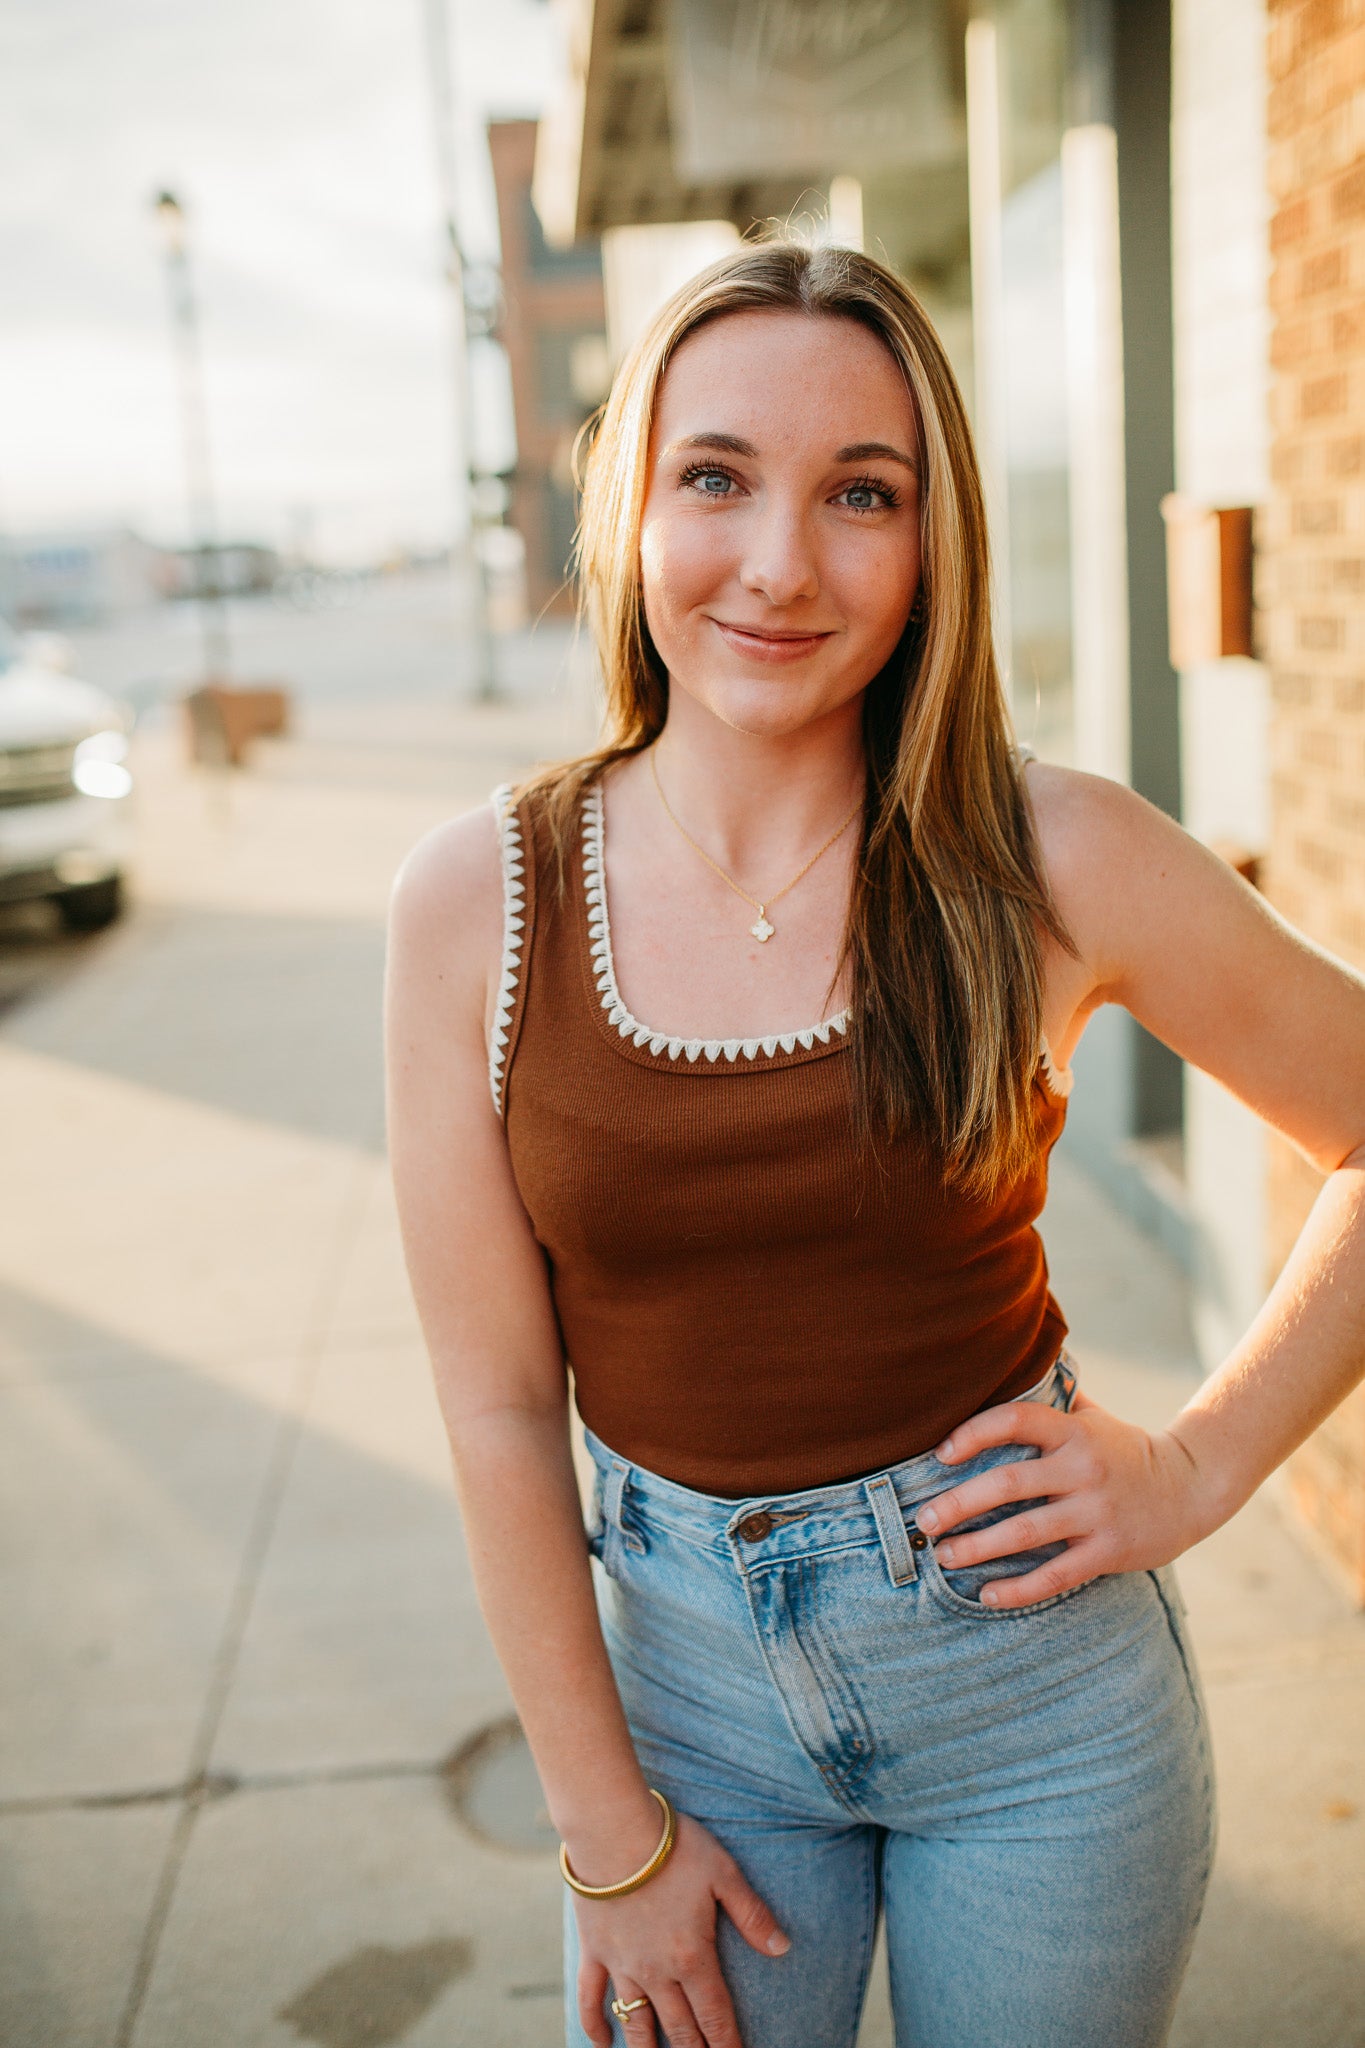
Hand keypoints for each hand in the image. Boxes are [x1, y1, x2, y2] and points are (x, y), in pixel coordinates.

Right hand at [573, 1809, 788, 2047]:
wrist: (613, 1830)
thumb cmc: (672, 1847)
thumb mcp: (723, 1873)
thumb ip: (752, 1914)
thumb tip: (783, 1948)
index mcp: (692, 1956)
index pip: (716, 2016)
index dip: (727, 2046)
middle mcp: (657, 1971)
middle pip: (680, 2029)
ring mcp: (622, 1965)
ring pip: (637, 2023)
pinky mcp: (593, 1951)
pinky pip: (591, 1998)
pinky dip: (595, 2025)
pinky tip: (602, 2044)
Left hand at [915, 1388, 1216, 1609]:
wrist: (1191, 1487)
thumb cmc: (1125, 1449)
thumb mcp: (1093, 1416)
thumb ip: (1053, 1398)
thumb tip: (1010, 1366)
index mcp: (1073, 1431)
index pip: (1016, 1420)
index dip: (973, 1433)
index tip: (940, 1453)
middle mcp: (1082, 1469)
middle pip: (1008, 1484)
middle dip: (958, 1503)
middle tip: (924, 1519)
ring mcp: (1095, 1512)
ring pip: (1024, 1533)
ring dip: (977, 1547)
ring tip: (944, 1556)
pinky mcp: (1107, 1551)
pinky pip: (1055, 1575)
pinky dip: (1017, 1589)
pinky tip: (987, 1595)